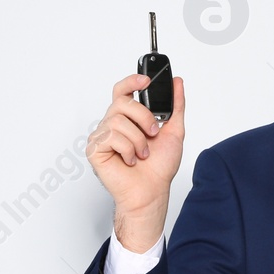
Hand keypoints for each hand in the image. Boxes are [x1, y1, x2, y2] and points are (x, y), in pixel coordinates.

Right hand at [87, 73, 185, 252]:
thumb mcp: (174, 131)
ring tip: (142, 153)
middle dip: (143, 116)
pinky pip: (111, 136)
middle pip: (121, 101)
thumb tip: (177, 83)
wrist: (152, 192)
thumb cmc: (159, 167)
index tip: (146, 81)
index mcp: (129, 118)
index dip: (131, 82)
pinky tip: (130, 160)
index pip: (123, 90)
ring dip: (138, 139)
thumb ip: (176, 105)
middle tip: (153, 133)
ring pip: (118, 120)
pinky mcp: (95, 149)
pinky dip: (128, 149)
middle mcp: (113, 124)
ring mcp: (103, 136)